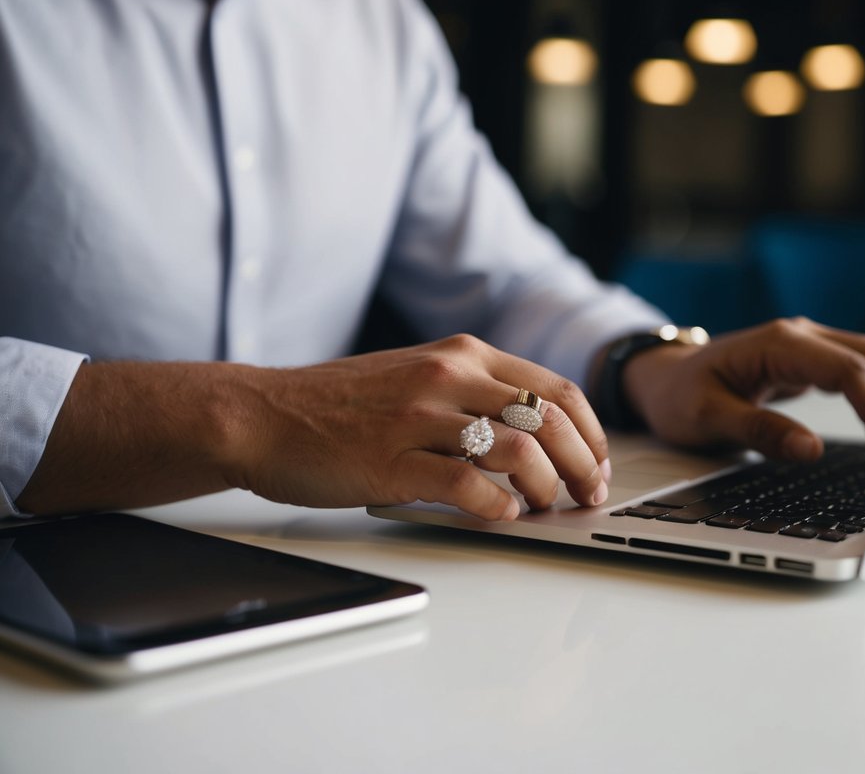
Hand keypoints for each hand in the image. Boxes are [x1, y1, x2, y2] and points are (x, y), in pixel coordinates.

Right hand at [227, 335, 610, 519]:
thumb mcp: (418, 375)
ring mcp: (419, 417)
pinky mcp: (391, 460)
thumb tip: (537, 433)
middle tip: (587, 494)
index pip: (556, 389)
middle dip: (583, 464)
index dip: (591, 433)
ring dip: (545, 487)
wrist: (261, 413)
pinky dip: (496, 506)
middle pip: (549, 419)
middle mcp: (448, 376)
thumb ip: (474, 391)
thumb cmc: (340, 404)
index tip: (597, 464)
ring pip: (518, 449)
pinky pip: (466, 485)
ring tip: (543, 508)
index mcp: (462, 354)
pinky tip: (500, 515)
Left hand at [620, 318, 864, 462]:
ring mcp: (809, 346)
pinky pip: (861, 372)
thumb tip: (812, 450)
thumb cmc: (678, 396)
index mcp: (778, 343)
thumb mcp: (706, 418)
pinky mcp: (812, 361)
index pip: (849, 369)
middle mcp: (801, 336)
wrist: (662, 378)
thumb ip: (760, 431)